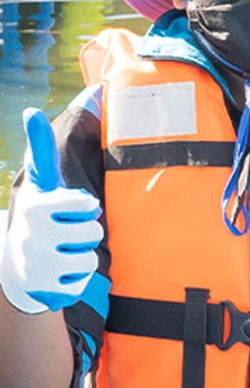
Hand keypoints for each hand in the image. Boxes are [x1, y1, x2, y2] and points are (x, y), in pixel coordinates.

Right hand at [0, 110, 102, 314]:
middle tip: (69, 230)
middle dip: (87, 230)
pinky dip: (77, 277)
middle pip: (94, 231)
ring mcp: (38, 264)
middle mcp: (33, 234)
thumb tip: (64, 98)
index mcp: (36, 206)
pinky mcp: (45, 289)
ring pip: (90, 256)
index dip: (87, 206)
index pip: (83, 204)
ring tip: (65, 249)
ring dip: (84, 252)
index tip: (81, 205)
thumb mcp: (42, 179)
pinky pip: (83, 281)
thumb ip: (46, 143)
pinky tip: (60, 271)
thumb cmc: (42, 211)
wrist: (18, 261)